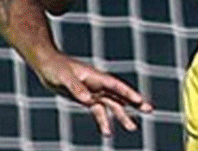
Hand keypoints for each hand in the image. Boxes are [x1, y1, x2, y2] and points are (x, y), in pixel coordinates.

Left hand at [32, 50, 152, 135]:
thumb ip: (76, 88)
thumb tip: (87, 100)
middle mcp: (99, 85)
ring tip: (132, 128)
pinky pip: (99, 112)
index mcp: (97, 77)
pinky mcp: (86, 99)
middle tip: (150, 110)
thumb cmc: (56, 67)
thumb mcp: (64, 77)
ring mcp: (94, 92)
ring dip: (122, 116)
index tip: (139, 101)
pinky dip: (104, 121)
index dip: (128, 93)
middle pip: (120, 95)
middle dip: (135, 102)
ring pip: (112, 105)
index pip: (116, 86)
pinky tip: (108, 132)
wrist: (47, 65)